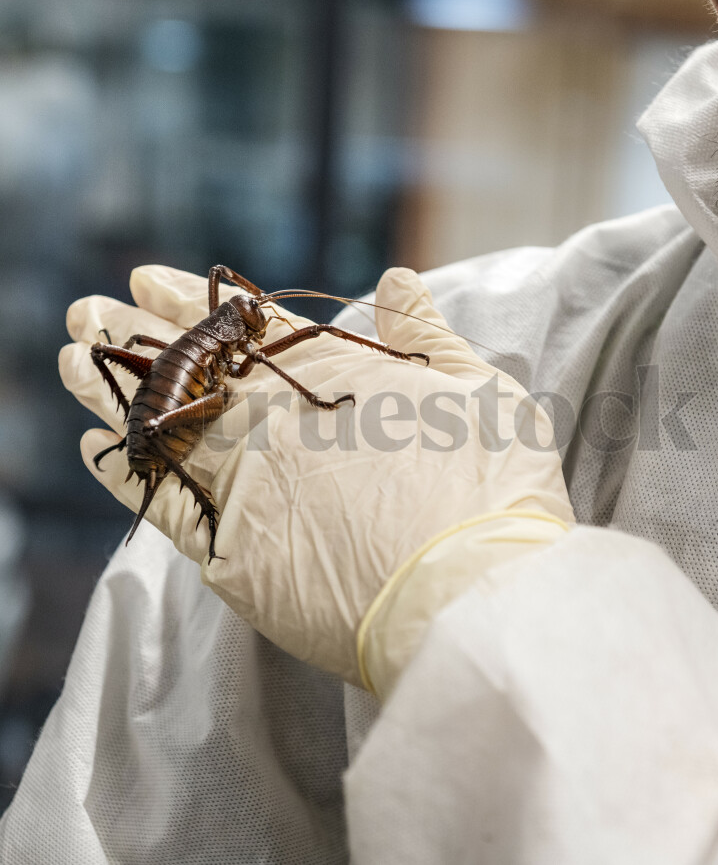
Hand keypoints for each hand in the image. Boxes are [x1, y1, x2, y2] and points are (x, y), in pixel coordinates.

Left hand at [60, 265, 573, 685]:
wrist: (474, 593)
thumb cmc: (493, 490)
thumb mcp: (482, 392)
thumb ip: (428, 334)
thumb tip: (395, 277)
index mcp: (334, 378)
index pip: (248, 328)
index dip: (198, 302)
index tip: (149, 280)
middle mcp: (276, 422)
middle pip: (193, 370)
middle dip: (138, 334)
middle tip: (88, 309)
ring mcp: (247, 486)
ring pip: (164, 424)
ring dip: (112, 388)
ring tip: (70, 355)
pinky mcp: (233, 556)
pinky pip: (164, 505)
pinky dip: (129, 474)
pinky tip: (98, 448)